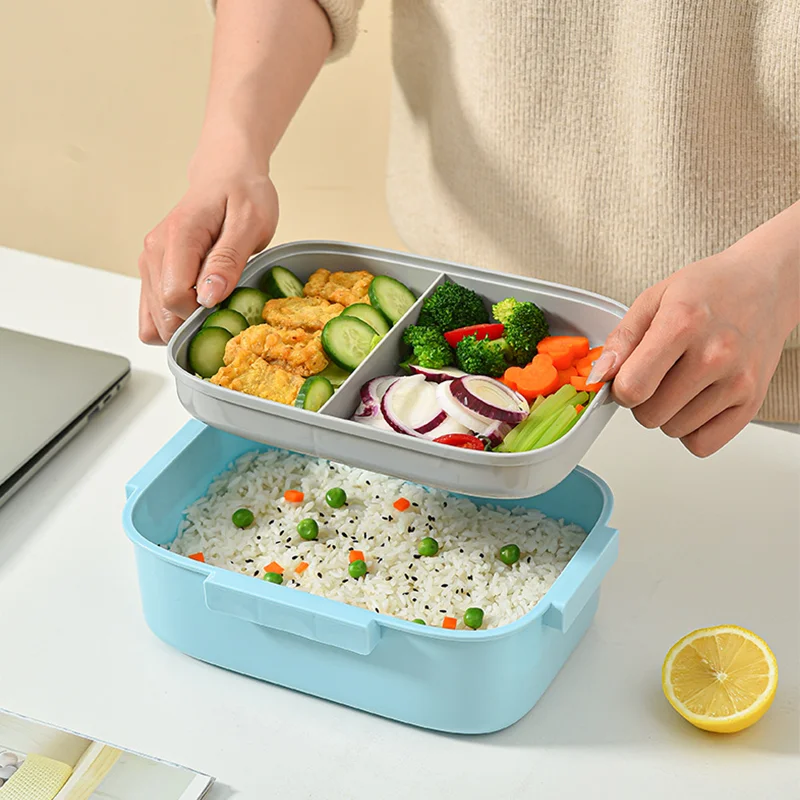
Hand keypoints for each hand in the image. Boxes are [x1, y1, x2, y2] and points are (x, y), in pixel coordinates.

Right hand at [138, 153, 277, 343]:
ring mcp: (149, 262)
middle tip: (224, 309)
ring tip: (212, 309)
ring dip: (182, 326)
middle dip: (194, 325)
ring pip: (152, 320)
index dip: (204, 312)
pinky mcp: (153, 271)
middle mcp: (154, 252)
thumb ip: (228, 260)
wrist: (226, 173)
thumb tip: (208, 297)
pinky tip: (198, 309)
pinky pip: (153, 313)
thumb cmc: (242, 193)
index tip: (228, 302)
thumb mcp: (251, 223)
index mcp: (178, 238)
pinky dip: (174, 320)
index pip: (175, 297)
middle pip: (161, 315)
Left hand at [589, 206, 799, 456]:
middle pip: (650, 415)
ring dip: (667, 414)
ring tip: (680, 382)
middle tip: (656, 377)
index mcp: (684, 323)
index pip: (634, 387)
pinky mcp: (753, 402)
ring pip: (674, 431)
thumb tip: (598, 375)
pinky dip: (691, 431)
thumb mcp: (653, 299)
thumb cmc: (709, 289)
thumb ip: (621, 340)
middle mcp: (715, 355)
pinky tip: (695, 402)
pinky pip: (703, 444)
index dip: (620, 389)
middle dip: (642, 402)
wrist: (766, 285)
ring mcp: (737, 381)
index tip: (626, 378)